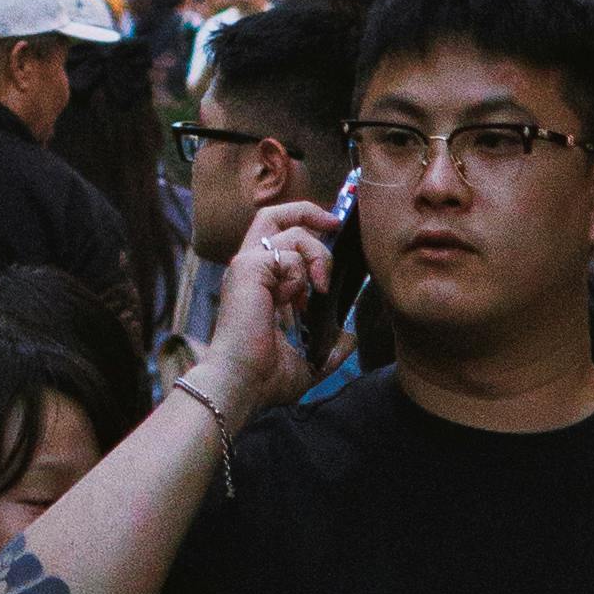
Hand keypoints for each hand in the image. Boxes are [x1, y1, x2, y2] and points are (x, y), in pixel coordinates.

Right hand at [196, 203, 332, 429]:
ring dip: (317, 255)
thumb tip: (349, 337)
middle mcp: (250, 268)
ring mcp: (247, 266)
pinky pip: (288, 256)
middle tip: (334, 223)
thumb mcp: (308, 361)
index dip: (305, 229)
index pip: (277, 238)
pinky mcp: (249, 268)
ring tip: (322, 288)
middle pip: (272, 215)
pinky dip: (301, 275)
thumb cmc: (266, 377)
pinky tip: (294, 302)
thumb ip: (329, 347)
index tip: (331, 236)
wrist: (244, 383)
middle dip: (307, 211)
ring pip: (291, 233)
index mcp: (258, 284)